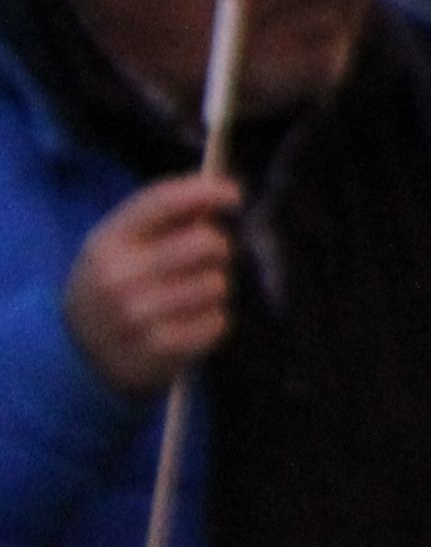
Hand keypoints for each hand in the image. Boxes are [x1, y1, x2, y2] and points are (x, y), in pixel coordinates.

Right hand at [62, 175, 237, 396]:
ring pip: (217, 284)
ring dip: (214, 287)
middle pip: (206, 243)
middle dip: (218, 248)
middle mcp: (118, 279)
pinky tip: (188, 323)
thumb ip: (165, 216)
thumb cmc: (117, 283)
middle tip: (208, 259)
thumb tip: (221, 194)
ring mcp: (136, 318)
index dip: (206, 192)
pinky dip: (212, 320)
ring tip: (191, 295)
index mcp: (107, 244)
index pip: (164, 203)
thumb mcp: (121, 244)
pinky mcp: (159, 350)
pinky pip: (217, 321)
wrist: (80, 353)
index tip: (234, 195)